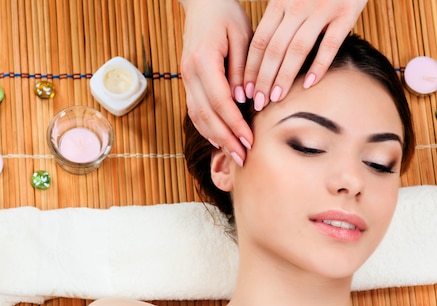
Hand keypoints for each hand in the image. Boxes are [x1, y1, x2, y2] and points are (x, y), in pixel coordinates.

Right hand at [179, 0, 253, 164]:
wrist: (202, 2)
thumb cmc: (226, 14)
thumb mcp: (242, 35)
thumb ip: (242, 68)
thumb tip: (244, 99)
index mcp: (203, 61)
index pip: (220, 101)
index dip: (235, 124)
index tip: (250, 140)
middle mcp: (189, 73)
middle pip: (206, 116)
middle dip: (226, 140)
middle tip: (244, 158)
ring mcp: (186, 78)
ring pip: (197, 117)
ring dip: (215, 139)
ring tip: (234, 155)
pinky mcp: (188, 81)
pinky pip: (195, 110)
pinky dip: (206, 128)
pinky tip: (219, 141)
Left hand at [244, 0, 367, 110]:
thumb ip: (277, 18)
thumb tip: (260, 53)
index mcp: (280, 2)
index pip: (260, 41)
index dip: (251, 67)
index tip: (246, 89)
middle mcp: (298, 6)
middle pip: (274, 48)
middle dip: (263, 78)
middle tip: (257, 102)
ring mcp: (322, 10)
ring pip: (298, 49)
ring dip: (284, 76)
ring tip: (276, 98)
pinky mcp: (346, 13)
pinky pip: (330, 44)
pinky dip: (319, 65)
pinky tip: (310, 84)